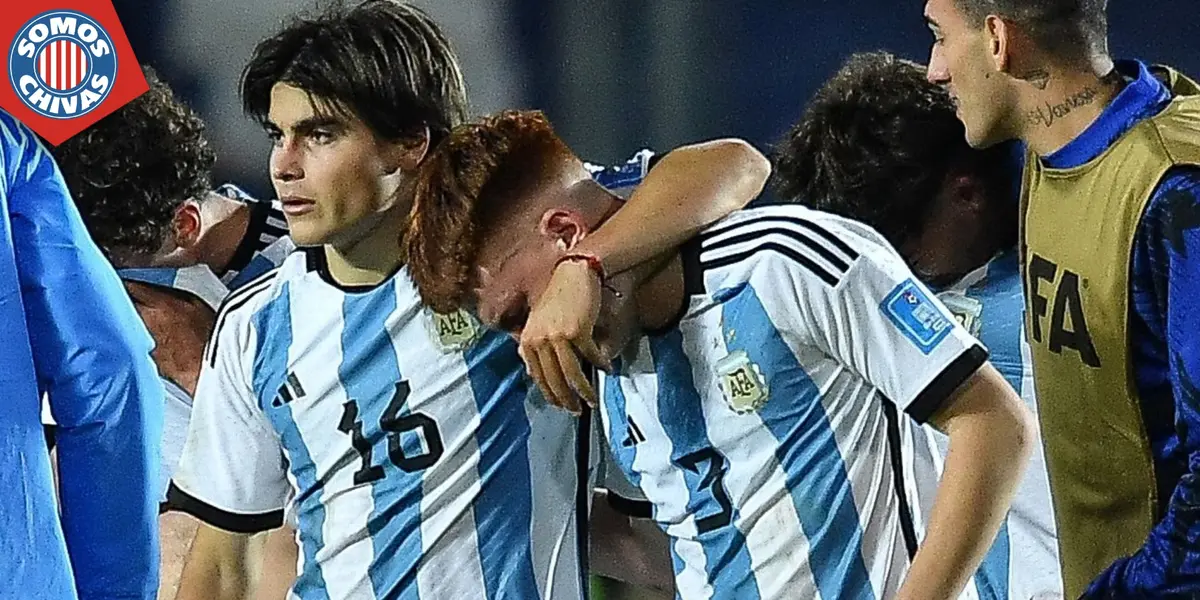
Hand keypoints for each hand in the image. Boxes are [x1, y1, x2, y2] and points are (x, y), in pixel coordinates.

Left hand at [518, 258, 609, 413]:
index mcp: (528, 340)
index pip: (537, 376)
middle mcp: (539, 340)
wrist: (573, 273)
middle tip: (577, 411)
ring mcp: (557, 337)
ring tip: (592, 401)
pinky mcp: (577, 332)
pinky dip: (599, 364)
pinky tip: (607, 368)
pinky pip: (590, 356)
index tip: (560, 405)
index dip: (550, 394)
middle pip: (553, 379)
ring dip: (584, 391)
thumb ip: (533, 347)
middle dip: (566, 399)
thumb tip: (531, 373)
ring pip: (571, 374)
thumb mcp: (538, 323)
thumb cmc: (558, 296)